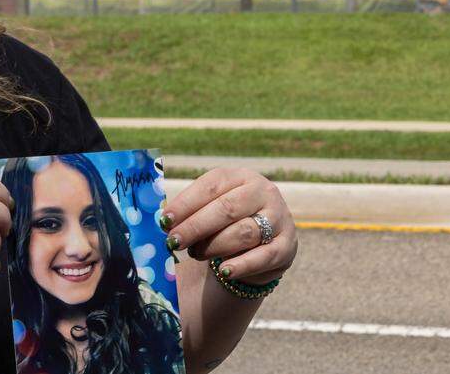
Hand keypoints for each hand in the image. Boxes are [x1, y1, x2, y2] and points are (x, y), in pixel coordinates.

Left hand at [162, 168, 296, 284]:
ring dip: (214, 246)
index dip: (186, 204)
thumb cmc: (225, 221)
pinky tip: (224, 272)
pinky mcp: (287, 246)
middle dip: (195, 227)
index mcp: (240, 176)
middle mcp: (263, 192)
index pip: (210, 186)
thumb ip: (190, 211)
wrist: (261, 242)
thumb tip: (162, 221)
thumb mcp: (210, 207)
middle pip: (226, 209)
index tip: (164, 221)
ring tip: (194, 254)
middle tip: (173, 241)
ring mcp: (279, 218)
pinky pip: (263, 257)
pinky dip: (242, 265)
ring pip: (243, 233)